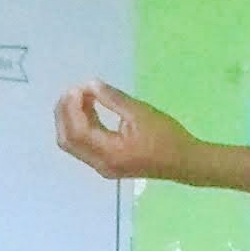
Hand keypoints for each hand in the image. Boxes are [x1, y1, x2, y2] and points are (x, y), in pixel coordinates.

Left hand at [53, 83, 193, 183]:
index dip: (71, 108)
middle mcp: (100, 164)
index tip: (79, 88)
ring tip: (82, 96)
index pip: (76, 131)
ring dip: (72, 119)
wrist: (185, 162)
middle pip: (67, 140)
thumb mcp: (140, 112)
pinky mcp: (107, 163)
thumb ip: (113, 99)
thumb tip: (91, 85)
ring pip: (73, 143)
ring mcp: (102, 166)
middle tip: (73, 91)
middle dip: (64, 114)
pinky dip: (82, 126)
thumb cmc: (167, 137)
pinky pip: (85, 145)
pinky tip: (90, 108)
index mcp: (109, 153)